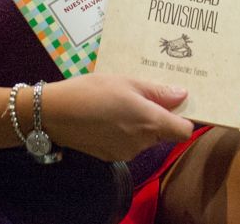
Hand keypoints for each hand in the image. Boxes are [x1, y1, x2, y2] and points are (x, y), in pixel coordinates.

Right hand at [40, 74, 193, 160]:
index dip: (185, 118)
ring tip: (121, 102)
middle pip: (163, 133)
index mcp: (150, 123)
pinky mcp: (110, 156)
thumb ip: (157, 91)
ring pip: (145, 138)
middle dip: (158, 116)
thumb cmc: (93, 91)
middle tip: (143, 95)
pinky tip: (108, 116)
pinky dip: (124, 131)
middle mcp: (142, 143)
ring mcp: (126, 152)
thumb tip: (183, 95)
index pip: (183, 131)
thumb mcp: (127, 82)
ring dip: (139, 123)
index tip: (179, 105)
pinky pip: (127, 143)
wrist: (54, 113)